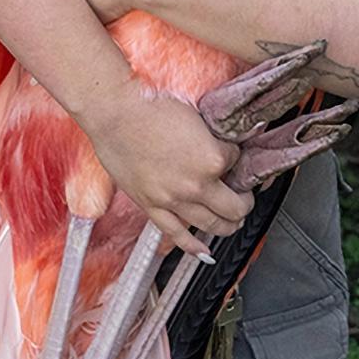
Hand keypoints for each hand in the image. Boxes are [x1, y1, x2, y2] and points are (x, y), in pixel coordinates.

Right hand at [85, 82, 254, 259]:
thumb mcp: (194, 116)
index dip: (236, 156)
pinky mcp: (152, 205)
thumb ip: (210, 138)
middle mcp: (197, 184)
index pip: (238, 163)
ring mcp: (174, 199)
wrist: (114, 112)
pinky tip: (204, 252)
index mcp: (213, 158)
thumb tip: (221, 147)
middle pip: (236, 206)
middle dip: (244, 201)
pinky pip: (177, 234)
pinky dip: (194, 246)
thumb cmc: (149, 107)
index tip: (231, 154)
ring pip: (213, 225)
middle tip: (243, 195)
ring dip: (227, 224)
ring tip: (231, 219)